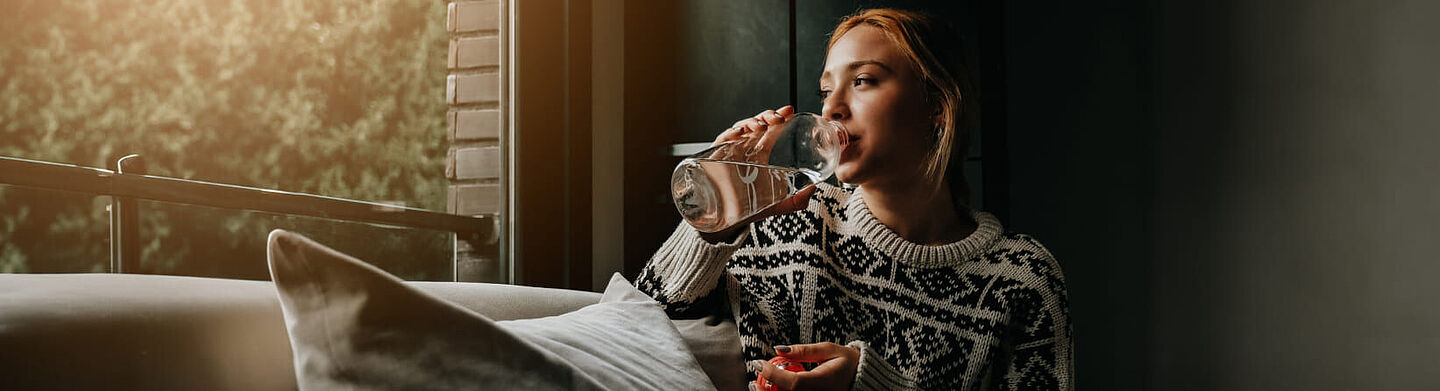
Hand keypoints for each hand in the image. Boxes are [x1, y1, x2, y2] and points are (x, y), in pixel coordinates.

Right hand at [697, 106, 813, 243]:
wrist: (726, 221)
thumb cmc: (749, 208)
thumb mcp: (778, 203)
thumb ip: (797, 200)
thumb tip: (814, 189)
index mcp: (760, 155)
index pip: (770, 131)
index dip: (779, 118)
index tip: (790, 111)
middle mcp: (745, 150)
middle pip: (756, 124)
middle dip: (767, 116)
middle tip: (779, 118)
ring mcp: (730, 152)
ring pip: (740, 128)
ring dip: (751, 122)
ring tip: (761, 124)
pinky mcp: (715, 159)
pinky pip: (721, 141)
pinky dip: (729, 134)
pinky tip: (739, 132)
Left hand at [750, 342, 860, 390]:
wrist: (863, 380)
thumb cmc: (847, 362)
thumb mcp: (828, 349)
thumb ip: (803, 351)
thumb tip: (778, 349)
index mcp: (823, 383)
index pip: (793, 383)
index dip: (772, 374)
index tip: (757, 363)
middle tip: (753, 382)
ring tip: (758, 387)